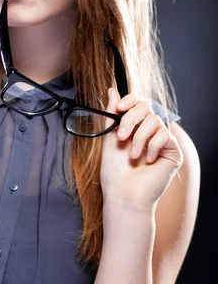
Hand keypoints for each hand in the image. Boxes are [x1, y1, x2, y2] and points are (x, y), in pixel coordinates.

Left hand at [99, 87, 183, 210]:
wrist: (123, 193)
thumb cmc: (115, 170)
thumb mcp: (109, 136)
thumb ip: (112, 113)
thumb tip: (112, 90)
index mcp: (135, 126)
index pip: (139, 103)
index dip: (131, 99)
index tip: (120, 107)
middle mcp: (150, 131)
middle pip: (147, 107)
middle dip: (131, 119)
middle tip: (121, 136)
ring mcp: (162, 141)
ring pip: (155, 120)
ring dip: (139, 137)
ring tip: (132, 155)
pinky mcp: (173, 151)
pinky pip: (165, 135)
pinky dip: (152, 146)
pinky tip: (147, 160)